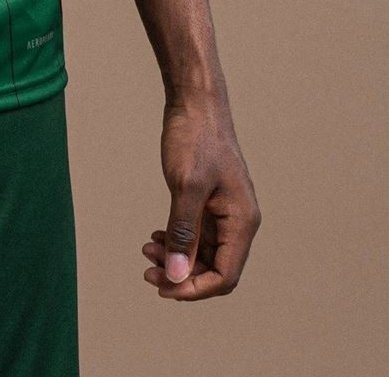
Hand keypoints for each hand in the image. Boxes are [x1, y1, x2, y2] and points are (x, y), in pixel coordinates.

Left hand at [141, 94, 260, 300]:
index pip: (225, 276)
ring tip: (146, 251)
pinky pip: (196, 233)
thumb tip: (176, 275)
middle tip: (147, 271)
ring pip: (203, 252)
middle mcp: (238, 221)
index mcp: (242, 221)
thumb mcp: (186, 186)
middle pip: (214, 268)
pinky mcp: (209, 200)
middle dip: (182, 275)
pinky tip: (155, 236)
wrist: (195, 101)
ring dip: (176, 257)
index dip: (194, 288)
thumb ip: (182, 232)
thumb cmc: (195, 138)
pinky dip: (177, 239)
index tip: (163, 286)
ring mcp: (224, 211)